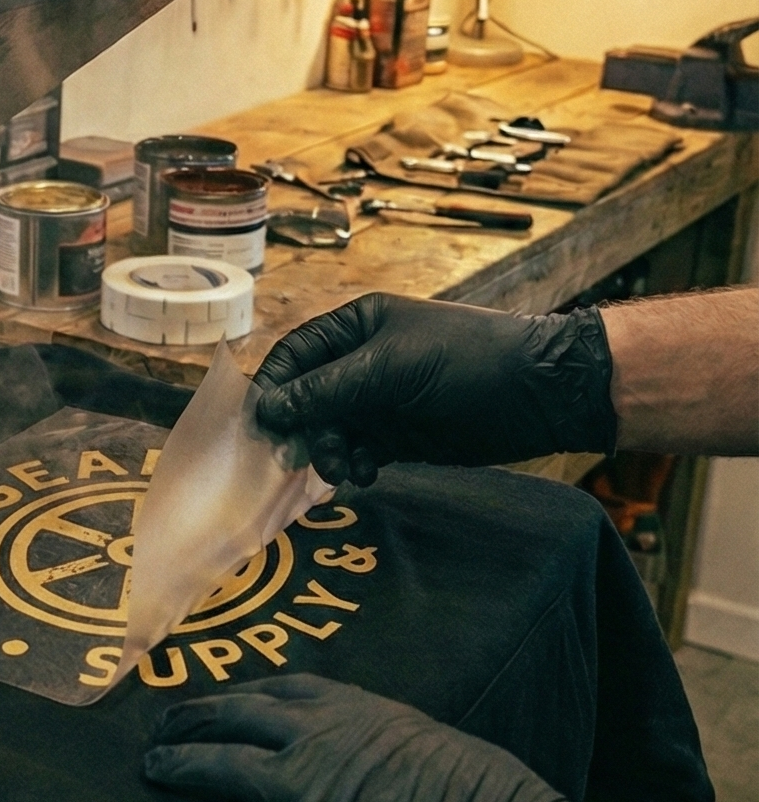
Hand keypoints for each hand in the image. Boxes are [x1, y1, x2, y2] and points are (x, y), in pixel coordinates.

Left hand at [143, 675, 625, 801]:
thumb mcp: (441, 750)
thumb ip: (393, 748)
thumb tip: (379, 766)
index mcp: (365, 710)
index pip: (282, 688)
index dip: (241, 695)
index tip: (219, 700)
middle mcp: (324, 739)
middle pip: (234, 717)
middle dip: (191, 721)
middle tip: (161, 729)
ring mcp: (307, 793)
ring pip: (217, 768)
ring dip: (176, 766)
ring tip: (152, 769)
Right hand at [252, 292, 615, 485]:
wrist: (539, 393)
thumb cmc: (466, 360)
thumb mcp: (391, 369)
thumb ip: (328, 389)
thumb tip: (268, 408)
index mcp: (356, 327)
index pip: (295, 355)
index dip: (275, 387)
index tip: (261, 425)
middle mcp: (362, 363)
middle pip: (307, 398)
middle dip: (302, 429)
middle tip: (299, 459)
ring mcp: (381, 401)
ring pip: (331, 430)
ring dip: (328, 453)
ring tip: (342, 470)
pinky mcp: (400, 436)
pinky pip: (359, 452)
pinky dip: (355, 465)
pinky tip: (367, 474)